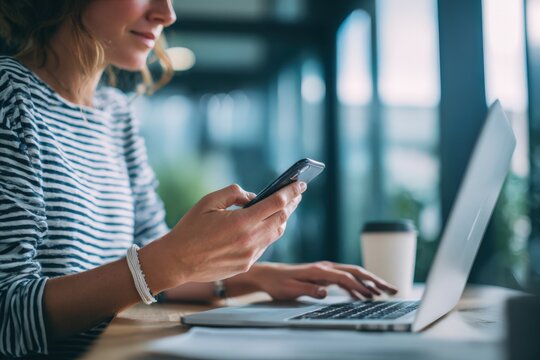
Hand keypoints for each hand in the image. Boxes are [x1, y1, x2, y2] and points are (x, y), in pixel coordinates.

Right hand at [158, 182, 305, 286]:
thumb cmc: (190, 228)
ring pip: (275, 234)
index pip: (277, 204)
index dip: (291, 192)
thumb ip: (234, 193)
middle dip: (291, 204)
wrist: (177, 261)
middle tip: (297, 194)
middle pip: (281, 219)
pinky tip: (265, 225)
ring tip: (284, 208)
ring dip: (282, 219)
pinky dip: (268, 233)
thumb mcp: (209, 201)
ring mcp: (250, 255)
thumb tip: (254, 196)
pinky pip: (264, 246)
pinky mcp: (246, 265)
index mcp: (242, 222)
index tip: (300, 184)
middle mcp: (250, 240)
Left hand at [247, 262, 397, 300]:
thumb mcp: (290, 289)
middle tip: (392, 290)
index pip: (345, 277)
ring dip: (370, 283)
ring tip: (386, 292)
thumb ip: (308, 290)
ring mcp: (326, 270)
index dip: (360, 287)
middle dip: (375, 280)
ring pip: (354, 275)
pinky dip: (358, 287)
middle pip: (356, 272)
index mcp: (319, 270)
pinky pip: (346, 280)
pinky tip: (365, 297)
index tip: (374, 296)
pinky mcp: (324, 275)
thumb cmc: (278, 283)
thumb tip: (326, 292)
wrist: (268, 275)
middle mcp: (325, 267)